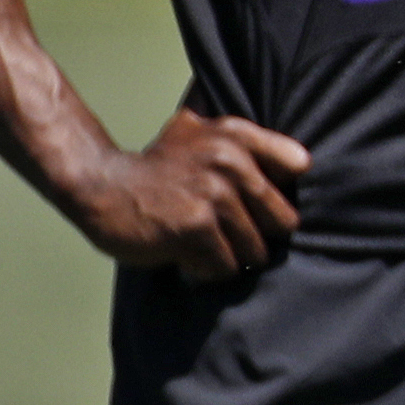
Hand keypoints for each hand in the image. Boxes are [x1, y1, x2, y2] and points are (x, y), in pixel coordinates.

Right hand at [67, 108, 310, 281]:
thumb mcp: (199, 133)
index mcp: (237, 135)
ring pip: (255, 250)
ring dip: (231, 258)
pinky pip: (225, 267)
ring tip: (204, 246)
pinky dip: (207, 271)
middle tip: (228, 237)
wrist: (102, 186)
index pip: (297, 165)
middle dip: (259, 237)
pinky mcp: (195, 227)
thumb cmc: (157, 167)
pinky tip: (186, 258)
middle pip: (282, 220)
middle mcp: (231, 160)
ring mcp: (214, 194)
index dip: (282, 194)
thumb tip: (302, 161)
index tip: (261, 205)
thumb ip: (241, 139)